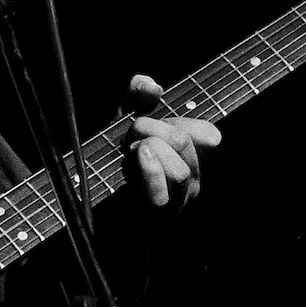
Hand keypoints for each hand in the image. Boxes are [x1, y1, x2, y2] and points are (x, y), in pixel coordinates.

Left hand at [123, 74, 221, 207]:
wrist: (95, 189)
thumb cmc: (119, 150)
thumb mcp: (126, 112)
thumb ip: (138, 90)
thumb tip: (153, 88)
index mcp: (195, 157)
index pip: (210, 137)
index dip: (178, 122)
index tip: (154, 125)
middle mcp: (193, 180)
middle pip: (183, 144)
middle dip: (149, 128)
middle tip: (131, 135)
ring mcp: (178, 202)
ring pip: (179, 172)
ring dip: (147, 152)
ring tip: (132, 152)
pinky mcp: (156, 217)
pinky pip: (161, 197)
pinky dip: (150, 173)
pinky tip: (138, 158)